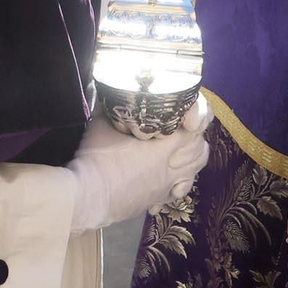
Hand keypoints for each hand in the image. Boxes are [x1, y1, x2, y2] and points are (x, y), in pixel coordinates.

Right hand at [66, 96, 212, 234]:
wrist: (88, 196)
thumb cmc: (97, 158)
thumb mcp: (103, 122)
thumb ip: (111, 104)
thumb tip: (111, 88)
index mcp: (166, 144)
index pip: (198, 127)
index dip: (197, 116)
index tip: (187, 112)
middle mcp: (173, 166)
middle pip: (199, 150)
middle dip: (195, 137)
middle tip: (183, 128)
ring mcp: (167, 186)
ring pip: (193, 172)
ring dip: (192, 160)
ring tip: (182, 151)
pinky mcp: (157, 199)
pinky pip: (178, 191)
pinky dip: (179, 183)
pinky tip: (170, 179)